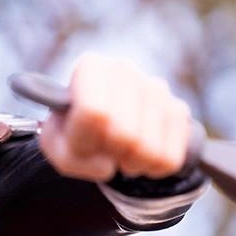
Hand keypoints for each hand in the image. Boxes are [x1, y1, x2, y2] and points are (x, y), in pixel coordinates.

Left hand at [38, 53, 191, 181]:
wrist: (99, 129)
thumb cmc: (74, 133)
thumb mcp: (57, 145)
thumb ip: (70, 157)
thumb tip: (106, 166)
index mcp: (90, 68)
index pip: (94, 113)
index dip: (85, 140)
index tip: (80, 139)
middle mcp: (126, 70)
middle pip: (124, 135)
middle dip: (110, 153)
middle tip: (101, 148)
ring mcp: (156, 88)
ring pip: (149, 150)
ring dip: (129, 163)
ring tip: (118, 151)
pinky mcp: (178, 110)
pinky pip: (168, 159)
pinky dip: (149, 167)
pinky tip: (138, 154)